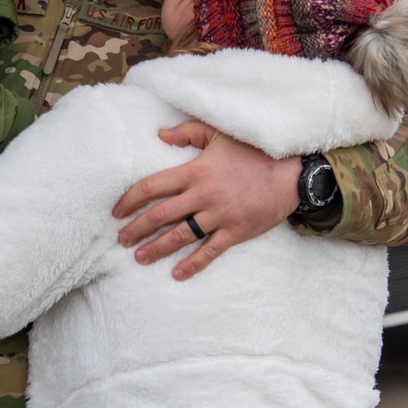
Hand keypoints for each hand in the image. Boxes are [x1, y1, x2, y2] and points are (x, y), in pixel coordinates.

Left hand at [113, 121, 301, 279]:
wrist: (290, 173)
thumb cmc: (252, 151)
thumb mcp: (219, 134)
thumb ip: (188, 133)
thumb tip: (160, 134)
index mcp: (195, 171)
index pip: (152, 187)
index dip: (130, 200)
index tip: (116, 211)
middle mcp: (203, 195)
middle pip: (160, 215)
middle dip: (136, 228)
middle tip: (120, 239)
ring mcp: (219, 216)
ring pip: (180, 236)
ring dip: (156, 248)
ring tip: (139, 257)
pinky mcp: (235, 231)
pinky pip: (209, 251)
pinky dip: (192, 264)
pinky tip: (176, 274)